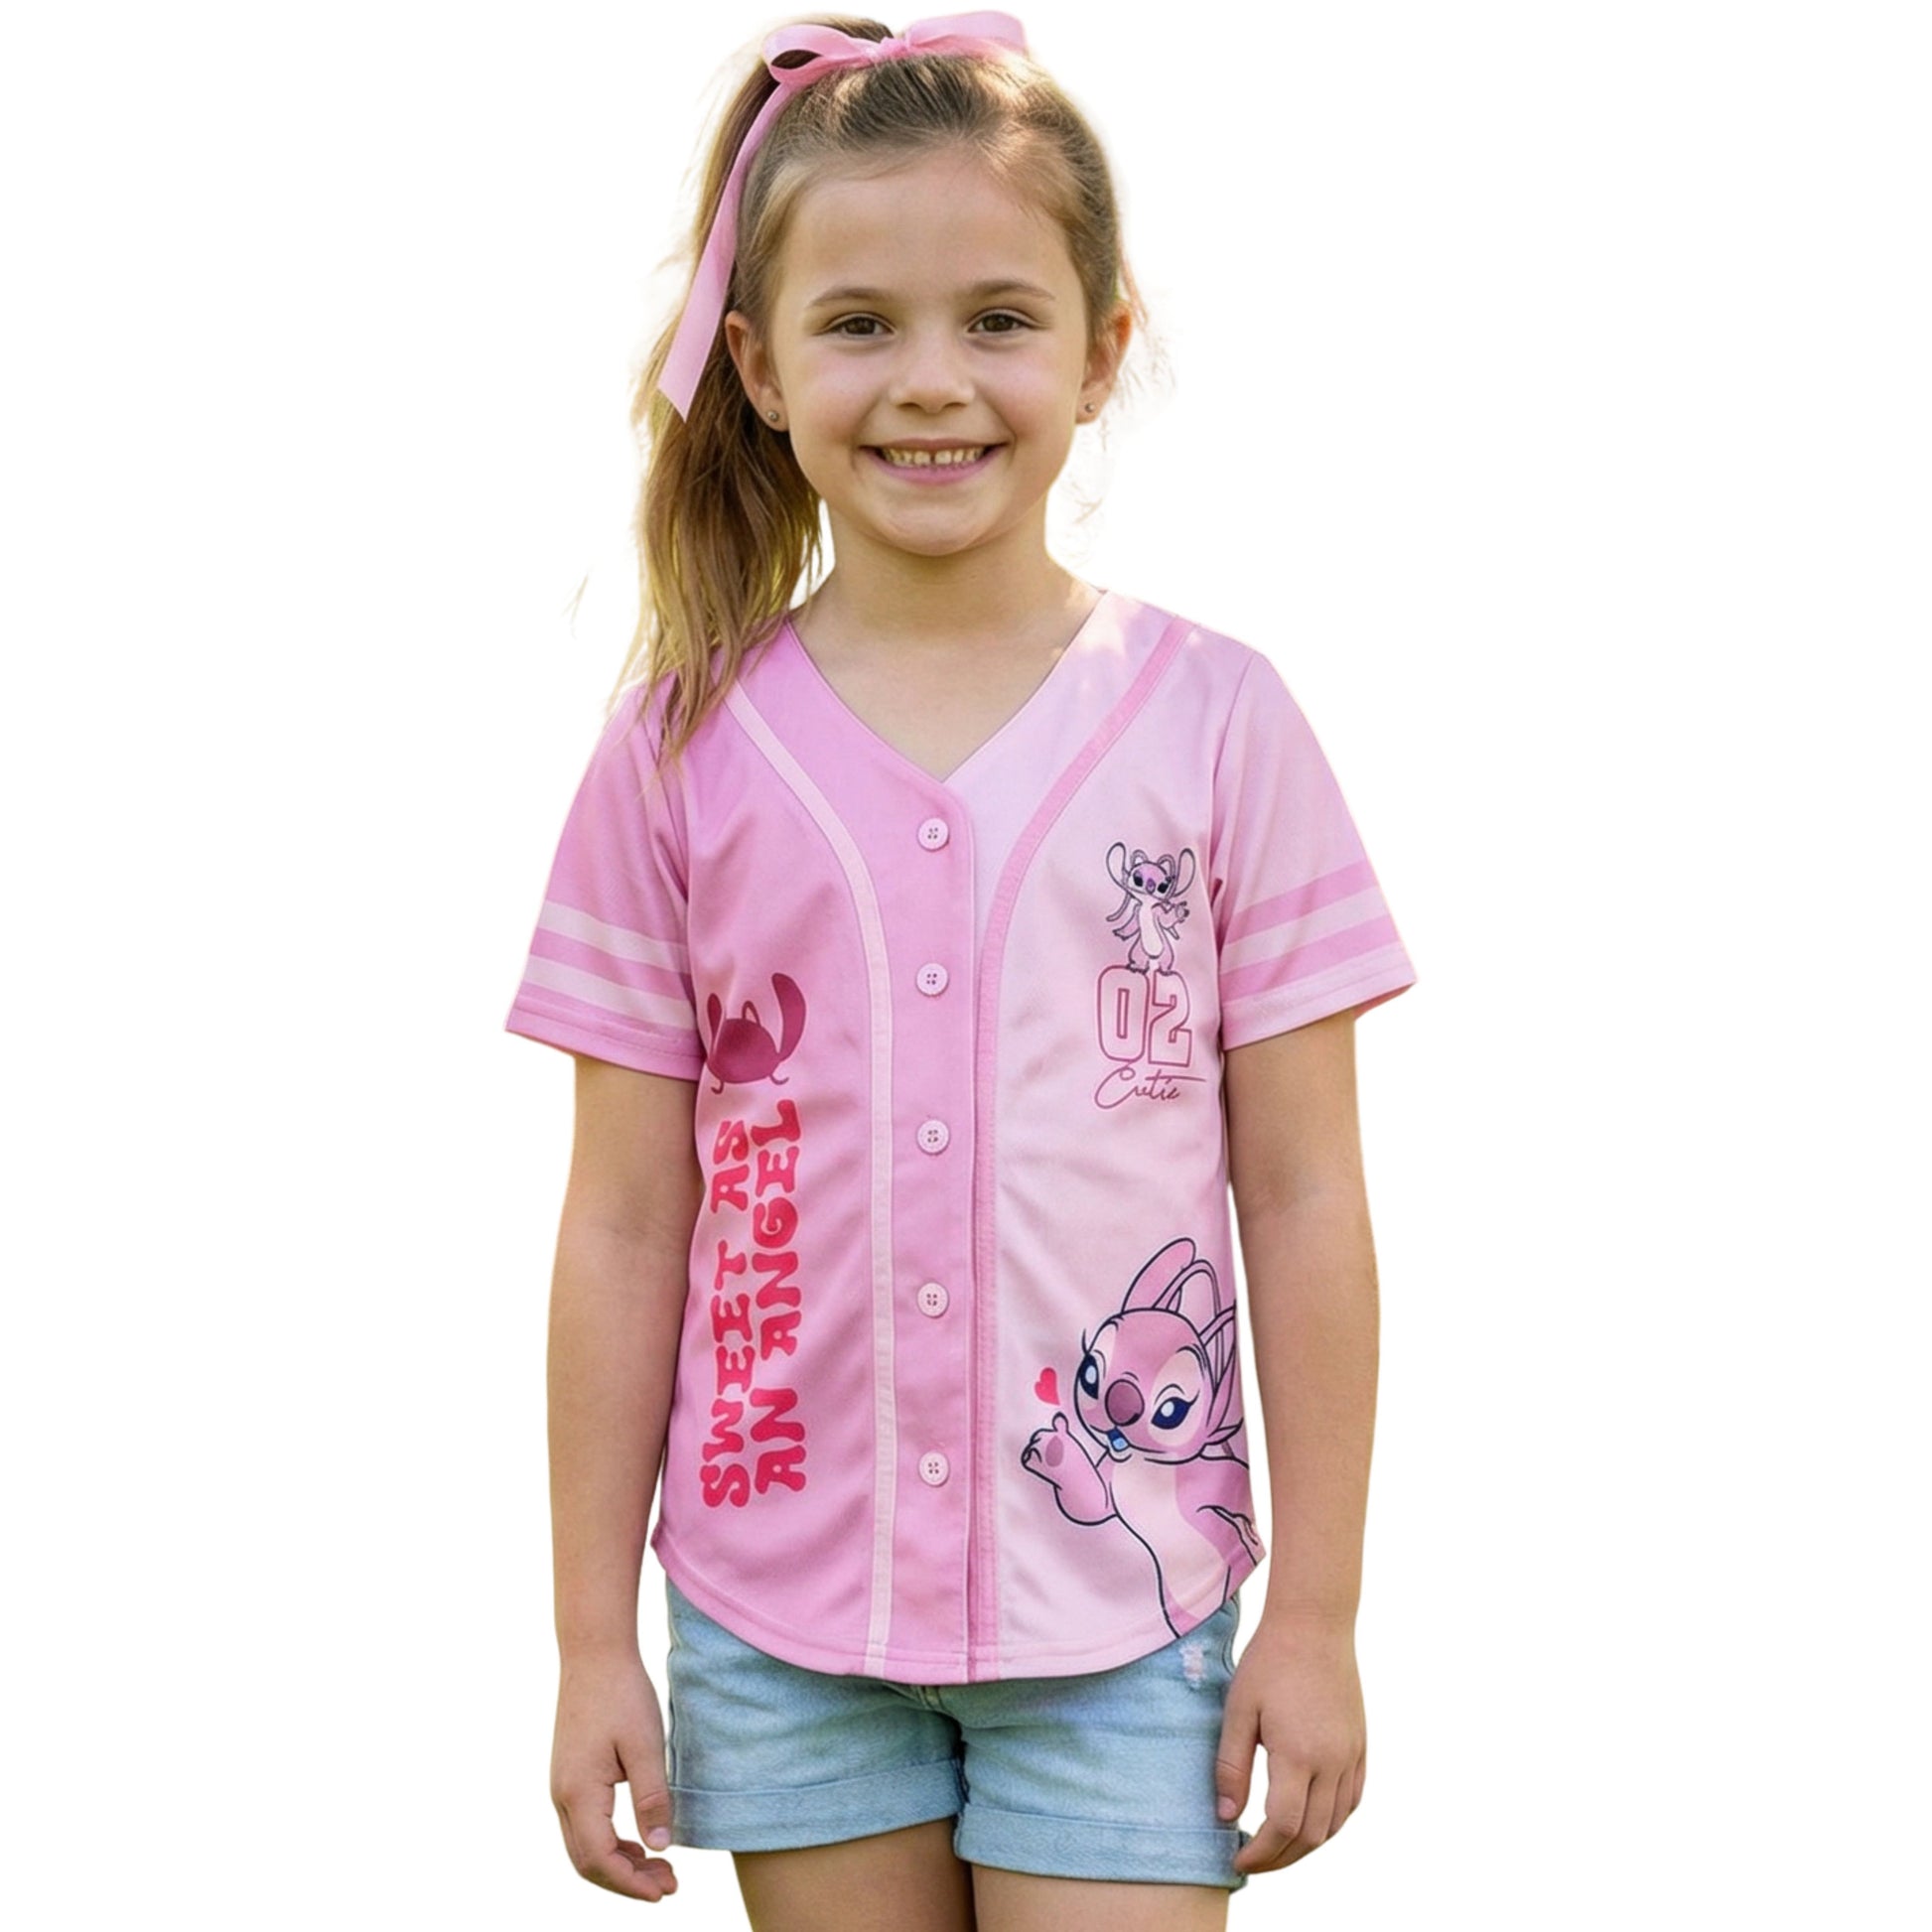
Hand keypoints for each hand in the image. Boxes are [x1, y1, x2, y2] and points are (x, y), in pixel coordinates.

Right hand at [550, 1646, 678, 1901]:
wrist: (594, 1654)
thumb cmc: (623, 1694)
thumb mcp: (646, 1745)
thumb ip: (652, 1797)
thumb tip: (659, 1846)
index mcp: (578, 1792)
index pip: (600, 1860)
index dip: (631, 1883)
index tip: (664, 1892)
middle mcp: (562, 1796)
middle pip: (588, 1862)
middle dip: (627, 1881)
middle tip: (669, 1885)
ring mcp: (562, 1787)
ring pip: (584, 1847)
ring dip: (619, 1865)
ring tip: (660, 1868)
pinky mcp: (570, 1777)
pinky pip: (585, 1826)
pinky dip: (611, 1844)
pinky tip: (639, 1841)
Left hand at [1214, 1610, 1365, 1874]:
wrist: (1315, 1624)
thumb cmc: (1269, 1662)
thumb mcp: (1238, 1709)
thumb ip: (1231, 1766)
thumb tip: (1226, 1817)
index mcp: (1297, 1754)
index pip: (1282, 1827)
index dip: (1260, 1854)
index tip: (1237, 1860)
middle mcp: (1331, 1762)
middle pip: (1311, 1835)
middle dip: (1280, 1858)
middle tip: (1252, 1860)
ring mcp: (1351, 1755)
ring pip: (1335, 1824)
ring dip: (1306, 1844)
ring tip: (1275, 1845)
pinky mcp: (1360, 1746)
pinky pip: (1352, 1801)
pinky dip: (1332, 1822)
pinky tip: (1309, 1820)